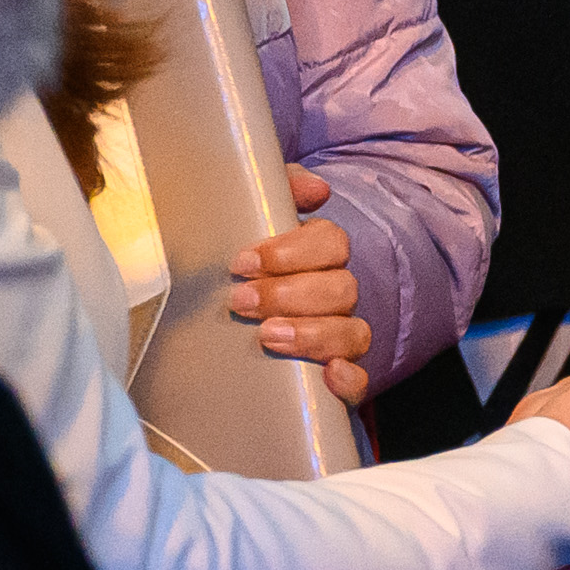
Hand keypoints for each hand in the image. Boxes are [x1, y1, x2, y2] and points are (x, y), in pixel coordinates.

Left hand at [230, 167, 370, 404]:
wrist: (209, 331)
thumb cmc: (236, 268)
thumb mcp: (248, 216)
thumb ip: (279, 186)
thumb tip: (317, 190)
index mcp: (320, 255)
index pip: (331, 243)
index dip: (291, 252)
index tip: (242, 263)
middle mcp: (335, 295)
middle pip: (341, 289)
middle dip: (288, 295)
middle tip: (241, 301)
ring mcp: (337, 338)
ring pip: (353, 333)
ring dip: (313, 333)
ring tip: (267, 336)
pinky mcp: (331, 380)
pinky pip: (360, 383)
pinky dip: (348, 380)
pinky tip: (326, 375)